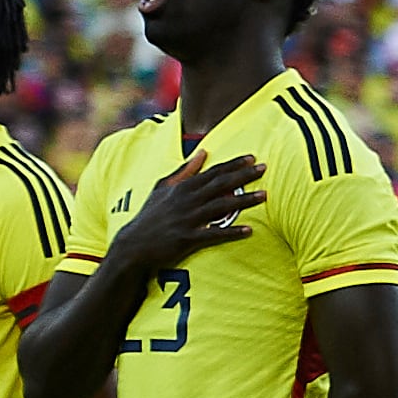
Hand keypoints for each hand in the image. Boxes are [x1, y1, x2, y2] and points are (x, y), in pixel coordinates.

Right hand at [108, 151, 263, 283]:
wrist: (133, 245)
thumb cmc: (150, 216)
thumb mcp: (162, 189)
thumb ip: (184, 171)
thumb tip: (202, 152)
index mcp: (182, 188)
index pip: (212, 173)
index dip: (233, 165)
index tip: (253, 158)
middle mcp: (186, 201)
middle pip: (220, 185)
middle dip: (243, 176)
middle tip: (265, 169)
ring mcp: (187, 220)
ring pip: (221, 207)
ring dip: (244, 201)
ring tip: (264, 196)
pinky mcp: (187, 239)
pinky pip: (213, 234)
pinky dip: (231, 232)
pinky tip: (249, 230)